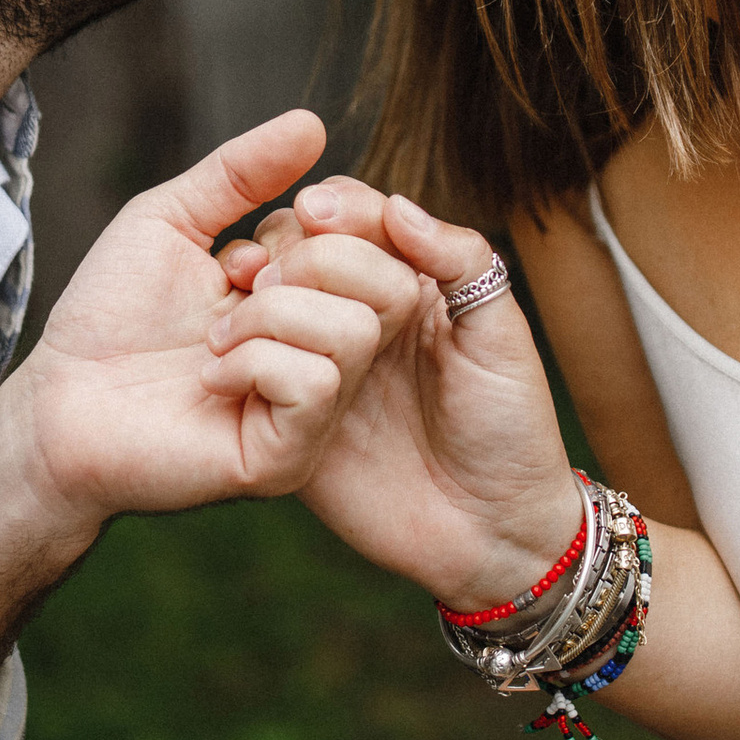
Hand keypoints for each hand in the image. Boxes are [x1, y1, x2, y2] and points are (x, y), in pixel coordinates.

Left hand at [3, 111, 426, 533]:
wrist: (57, 398)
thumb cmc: (110, 314)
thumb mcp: (173, 219)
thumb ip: (240, 173)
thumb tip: (312, 122)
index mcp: (314, 302)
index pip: (382, 247)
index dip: (326, 224)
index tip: (242, 244)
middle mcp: (328, 357)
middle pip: (392, 287)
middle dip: (309, 264)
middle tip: (235, 282)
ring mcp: (314, 413)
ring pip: (356, 333)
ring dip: (270, 315)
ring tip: (212, 337)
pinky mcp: (287, 456)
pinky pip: (317, 385)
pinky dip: (254, 363)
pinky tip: (209, 379)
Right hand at [216, 182, 583, 607]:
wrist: (490, 534)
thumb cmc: (510, 431)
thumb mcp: (502, 338)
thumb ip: (460, 262)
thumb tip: (397, 206)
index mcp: (410, 283)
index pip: (356, 217)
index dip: (335, 208)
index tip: (317, 212)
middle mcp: (358, 314)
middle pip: (300, 248)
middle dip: (289, 250)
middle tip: (279, 274)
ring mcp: (320, 361)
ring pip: (266, 300)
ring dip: (254, 297)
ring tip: (250, 301)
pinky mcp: (289, 414)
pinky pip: (249, 370)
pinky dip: (235, 355)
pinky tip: (228, 355)